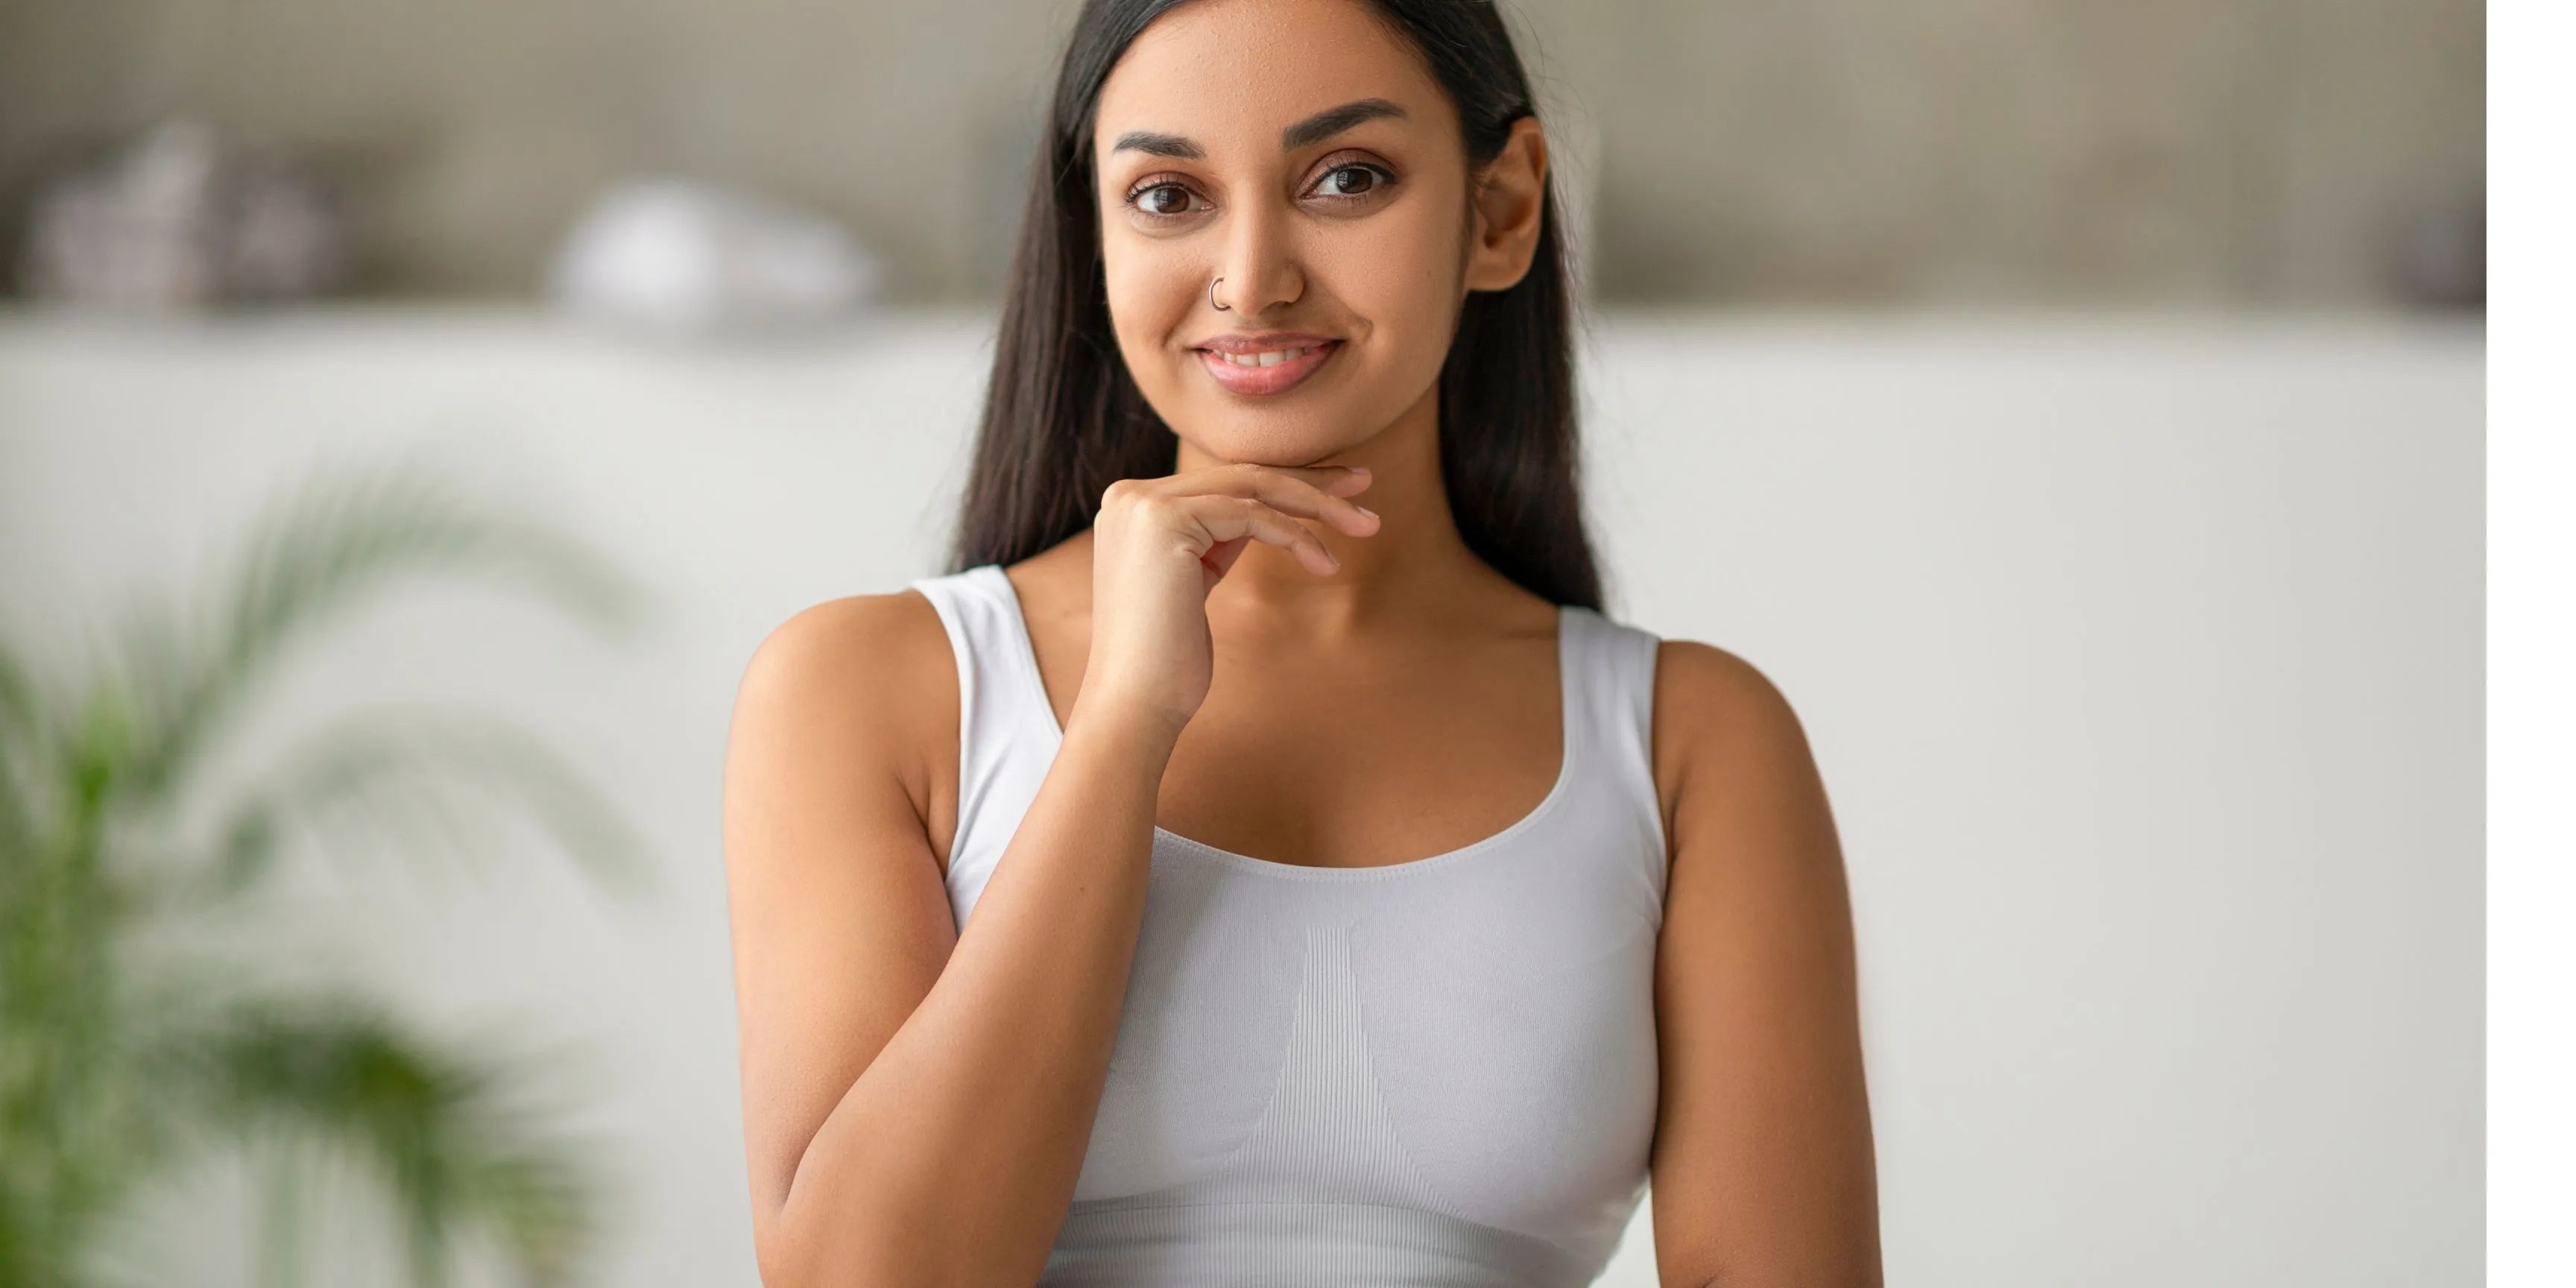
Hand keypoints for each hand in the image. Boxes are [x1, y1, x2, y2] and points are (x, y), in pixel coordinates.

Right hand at [1077, 462, 1379, 736]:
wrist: (1134, 705)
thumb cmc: (1169, 659)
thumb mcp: (1194, 581)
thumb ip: (1215, 539)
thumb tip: (1267, 513)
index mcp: (1133, 507)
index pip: (1224, 480)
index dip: (1284, 480)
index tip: (1336, 489)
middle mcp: (1131, 497)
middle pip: (1240, 474)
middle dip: (1308, 479)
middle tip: (1365, 482)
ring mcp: (1144, 506)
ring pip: (1253, 487)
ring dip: (1318, 505)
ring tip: (1367, 526)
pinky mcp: (1164, 522)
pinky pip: (1251, 516)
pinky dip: (1296, 536)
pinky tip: (1326, 564)